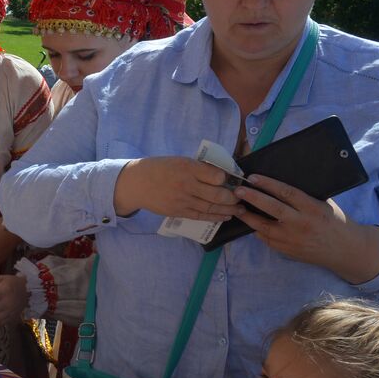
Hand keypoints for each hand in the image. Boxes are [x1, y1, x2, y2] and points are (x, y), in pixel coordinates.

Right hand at [113, 157, 243, 221]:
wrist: (136, 183)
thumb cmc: (159, 168)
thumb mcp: (179, 161)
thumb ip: (199, 168)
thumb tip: (221, 174)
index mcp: (188, 167)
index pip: (217, 175)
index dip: (228, 179)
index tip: (234, 179)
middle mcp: (187, 184)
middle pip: (218, 194)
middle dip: (233, 197)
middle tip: (242, 196)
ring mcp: (182, 200)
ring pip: (212, 207)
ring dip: (229, 210)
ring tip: (240, 210)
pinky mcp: (178, 211)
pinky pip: (201, 216)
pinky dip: (215, 217)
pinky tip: (225, 217)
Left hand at [234, 175, 378, 283]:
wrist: (345, 250)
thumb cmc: (334, 222)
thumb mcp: (324, 204)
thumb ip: (304, 197)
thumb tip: (279, 185)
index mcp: (312, 208)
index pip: (287, 193)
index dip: (268, 184)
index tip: (253, 177)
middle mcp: (301, 224)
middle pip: (272, 208)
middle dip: (253, 198)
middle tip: (238, 190)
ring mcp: (292, 239)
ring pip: (264, 227)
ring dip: (248, 217)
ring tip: (237, 208)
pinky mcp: (287, 250)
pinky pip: (266, 239)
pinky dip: (257, 230)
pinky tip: (249, 222)